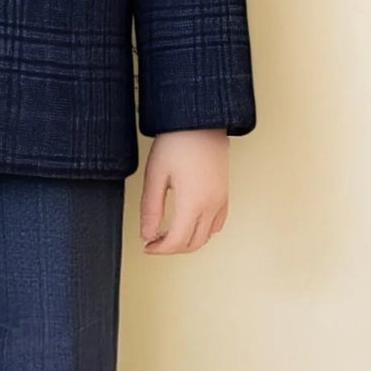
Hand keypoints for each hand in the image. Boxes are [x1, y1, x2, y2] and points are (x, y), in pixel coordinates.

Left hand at [139, 128, 229, 253]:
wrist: (200, 121)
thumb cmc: (177, 142)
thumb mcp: (155, 175)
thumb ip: (151, 209)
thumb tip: (147, 234)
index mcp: (193, 203)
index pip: (176, 241)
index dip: (159, 249)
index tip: (147, 246)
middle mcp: (211, 205)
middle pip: (193, 243)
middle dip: (171, 248)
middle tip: (153, 241)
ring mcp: (221, 200)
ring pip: (206, 237)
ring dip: (187, 241)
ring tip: (167, 233)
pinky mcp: (224, 193)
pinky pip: (217, 224)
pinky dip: (202, 231)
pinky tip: (188, 222)